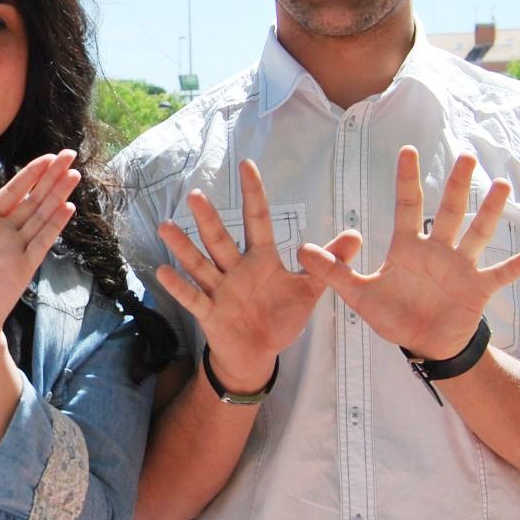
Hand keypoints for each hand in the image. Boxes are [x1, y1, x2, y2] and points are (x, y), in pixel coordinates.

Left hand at [0, 152, 78, 354]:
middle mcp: (2, 232)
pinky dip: (54, 225)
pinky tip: (68, 207)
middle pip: (32, 197)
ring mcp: (15, 248)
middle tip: (69, 152)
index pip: (9, 191)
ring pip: (41, 214)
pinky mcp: (23, 267)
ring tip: (74, 173)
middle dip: (50, 176)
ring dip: (58, 194)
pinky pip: (42, 241)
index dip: (28, 174)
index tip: (45, 157)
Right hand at [156, 159, 358, 392]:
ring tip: (166, 226)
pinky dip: (179, 287)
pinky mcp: (210, 313)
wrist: (258, 354)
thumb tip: (355, 235)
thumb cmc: (279, 317)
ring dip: (184, 247)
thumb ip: (327, 263)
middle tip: (195, 194)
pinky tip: (163, 271)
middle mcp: (236, 269)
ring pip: (200, 264)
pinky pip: (194, 298)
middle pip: (221, 240)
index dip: (254, 194)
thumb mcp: (308, 290)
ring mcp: (220, 290)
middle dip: (208, 219)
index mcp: (261, 259)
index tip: (247, 165)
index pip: (258, 220)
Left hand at [297, 146, 519, 359]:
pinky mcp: (478, 289)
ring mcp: (461, 267)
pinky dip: (514, 266)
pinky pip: (498, 274)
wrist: (424, 344)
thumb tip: (302, 251)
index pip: (408, 206)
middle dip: (455, 185)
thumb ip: (334, 272)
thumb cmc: (394, 315)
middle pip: (448, 211)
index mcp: (409, 247)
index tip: (408, 150)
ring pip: (477, 234)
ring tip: (501, 186)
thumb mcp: (360, 295)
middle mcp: (437, 250)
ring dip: (489, 212)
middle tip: (465, 155)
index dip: (407, 180)